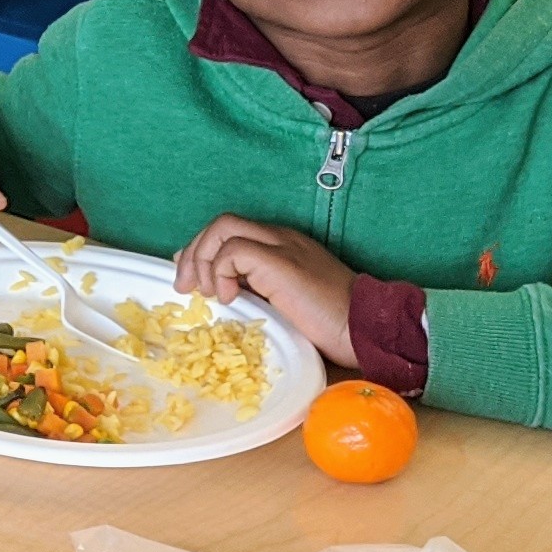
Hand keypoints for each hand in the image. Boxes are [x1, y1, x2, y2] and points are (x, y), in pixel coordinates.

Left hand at [175, 216, 357, 366]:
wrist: (365, 327)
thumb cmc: (333, 324)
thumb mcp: (285, 302)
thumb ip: (257, 289)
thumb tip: (220, 291)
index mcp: (282, 245)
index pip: (230, 231)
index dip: (202, 251)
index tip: (191, 280)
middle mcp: (281, 238)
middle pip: (221, 223)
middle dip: (193, 253)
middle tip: (185, 288)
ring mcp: (281, 246)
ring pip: (222, 228)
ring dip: (202, 260)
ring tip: (207, 293)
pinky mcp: (280, 261)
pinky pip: (233, 250)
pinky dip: (220, 272)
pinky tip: (230, 297)